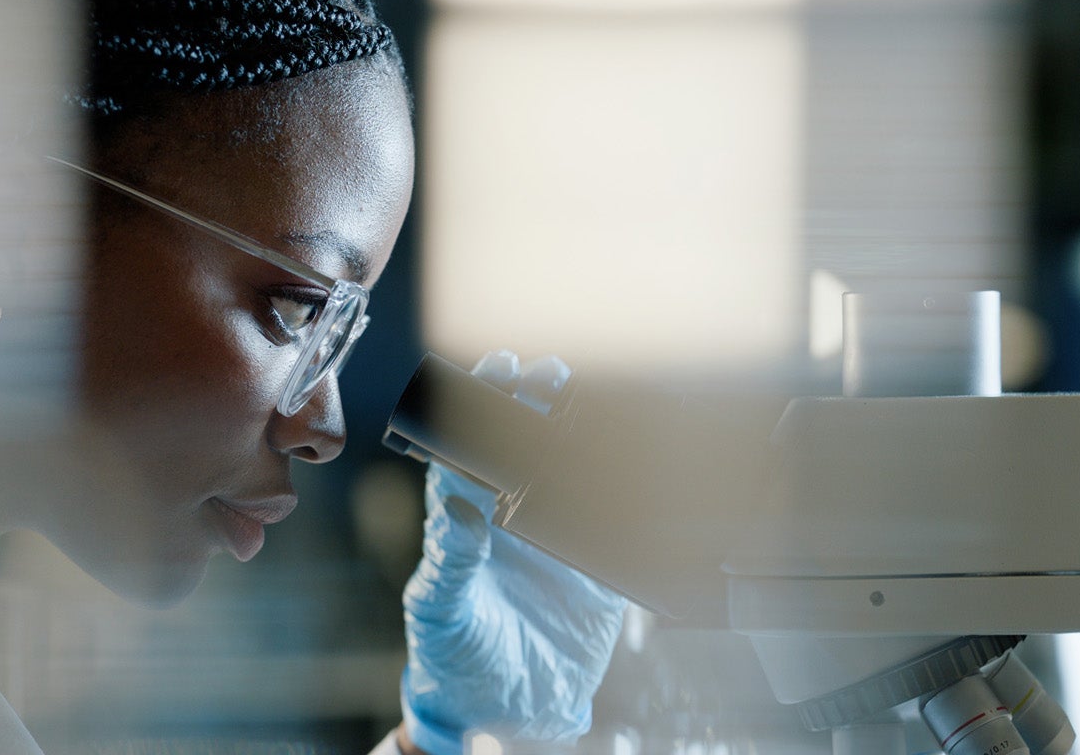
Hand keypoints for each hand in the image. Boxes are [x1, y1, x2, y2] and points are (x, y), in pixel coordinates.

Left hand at [399, 351, 628, 754]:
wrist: (508, 711)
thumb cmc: (454, 658)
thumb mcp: (442, 610)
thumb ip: (449, 561)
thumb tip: (456, 508)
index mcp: (466, 523)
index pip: (470, 449)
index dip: (483, 405)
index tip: (499, 369)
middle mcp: (509, 521)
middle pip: (520, 447)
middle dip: (534, 402)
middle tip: (551, 370)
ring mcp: (552, 541)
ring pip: (565, 470)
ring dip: (576, 431)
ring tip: (590, 393)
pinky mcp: (592, 567)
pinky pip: (610, 517)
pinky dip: (624, 486)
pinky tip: (637, 452)